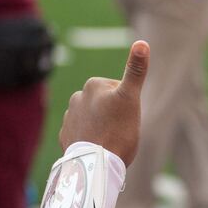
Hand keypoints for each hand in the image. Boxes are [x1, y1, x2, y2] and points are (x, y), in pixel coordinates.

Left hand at [59, 40, 148, 165]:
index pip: (119, 92)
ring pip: (93, 118)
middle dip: (114, 115)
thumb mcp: (132, 99)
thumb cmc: (118, 132)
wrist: (95, 164)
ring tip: (109, 142)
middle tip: (121, 131)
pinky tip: (97, 149)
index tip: (127, 118)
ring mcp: (69, 117)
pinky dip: (89, 139)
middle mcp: (77, 97)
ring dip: (102, 127)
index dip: (128, 106)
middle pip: (105, 104)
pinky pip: (81, 133)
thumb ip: (136, 71)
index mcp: (93, 84)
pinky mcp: (65, 136)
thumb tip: (142, 43)